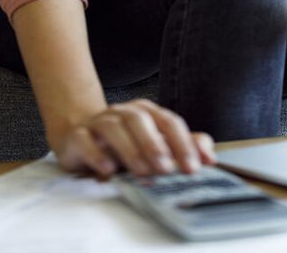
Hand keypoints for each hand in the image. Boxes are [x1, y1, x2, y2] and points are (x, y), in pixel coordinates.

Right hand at [50, 99, 216, 179]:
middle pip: (141, 120)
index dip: (183, 143)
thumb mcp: (157, 146)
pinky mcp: (77, 136)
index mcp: (146, 113)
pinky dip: (97, 154)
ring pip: (114, 128)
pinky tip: (108, 170)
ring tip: (142, 173)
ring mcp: (98, 122)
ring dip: (130, 150)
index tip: (194, 167)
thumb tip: (209, 156)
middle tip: (166, 169)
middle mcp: (123, 113)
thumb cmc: (124, 144)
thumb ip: (184, 147)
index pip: (169, 122)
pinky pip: (85, 141)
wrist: (79, 136)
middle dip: (156, 145)